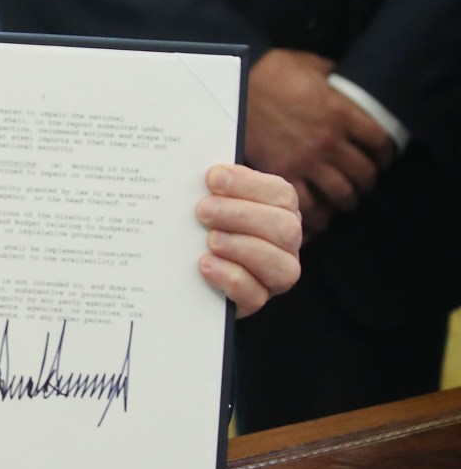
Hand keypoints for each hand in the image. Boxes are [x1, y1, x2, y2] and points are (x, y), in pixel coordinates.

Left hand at [195, 163, 301, 316]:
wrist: (184, 270)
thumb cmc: (199, 222)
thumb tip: (198, 168)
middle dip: (241, 215)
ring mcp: (275, 275)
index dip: (248, 184)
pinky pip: (254, 294)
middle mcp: (285, 242)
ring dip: (241, 247)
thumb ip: (211, 186)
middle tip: (203, 210)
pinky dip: (230, 277)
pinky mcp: (255, 300)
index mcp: (279, 209)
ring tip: (209, 239)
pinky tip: (206, 265)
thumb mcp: (207, 198)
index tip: (212, 178)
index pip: (280, 193)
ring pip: (279, 265)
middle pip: (283, 227)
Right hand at [245, 49, 394, 234]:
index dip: (385, 153)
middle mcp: (328, 141)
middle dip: (368, 180)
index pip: (379, 142)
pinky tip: (320, 214)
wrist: (232, 90)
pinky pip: (308, 204)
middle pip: (364, 172)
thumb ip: (328, 73)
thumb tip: (337, 75)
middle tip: (363, 182)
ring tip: (344, 199)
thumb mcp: (305, 63)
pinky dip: (317, 214)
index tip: (382, 158)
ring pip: (342, 193)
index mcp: (340, 113)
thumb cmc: (267, 74)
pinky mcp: (282, 173)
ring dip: (347, 199)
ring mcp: (306, 160)